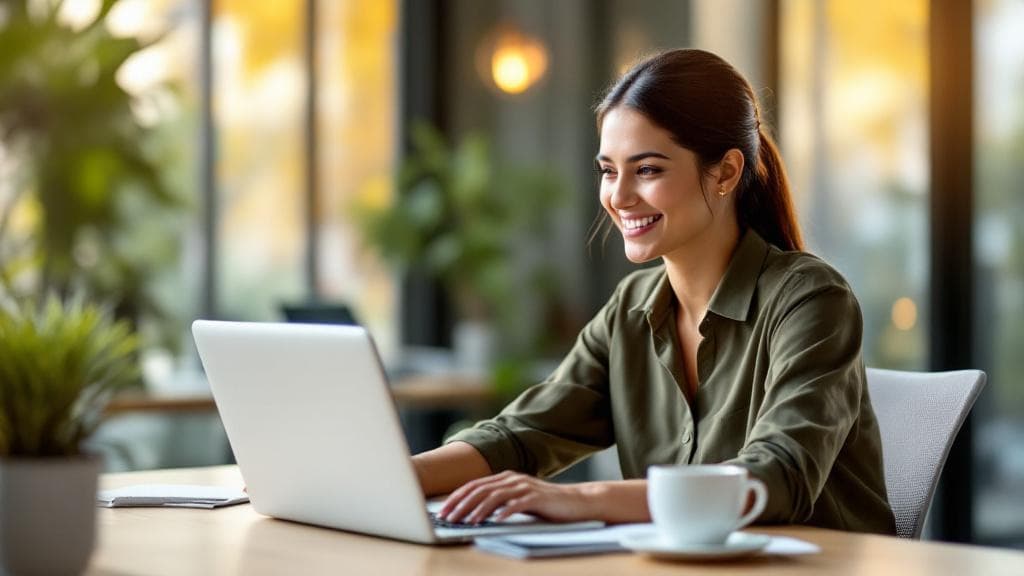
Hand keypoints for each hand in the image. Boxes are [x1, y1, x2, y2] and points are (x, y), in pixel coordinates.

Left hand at [437, 471, 593, 524]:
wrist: (576, 502)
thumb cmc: (545, 504)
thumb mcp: (517, 500)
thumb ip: (499, 502)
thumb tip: (473, 513)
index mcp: (505, 478)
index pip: (474, 486)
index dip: (457, 497)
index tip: (443, 511)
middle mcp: (513, 479)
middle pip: (480, 489)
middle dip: (461, 504)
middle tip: (448, 518)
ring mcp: (525, 486)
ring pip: (494, 496)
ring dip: (478, 509)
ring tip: (466, 521)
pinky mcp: (537, 497)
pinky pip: (516, 504)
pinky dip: (503, 511)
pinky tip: (494, 521)